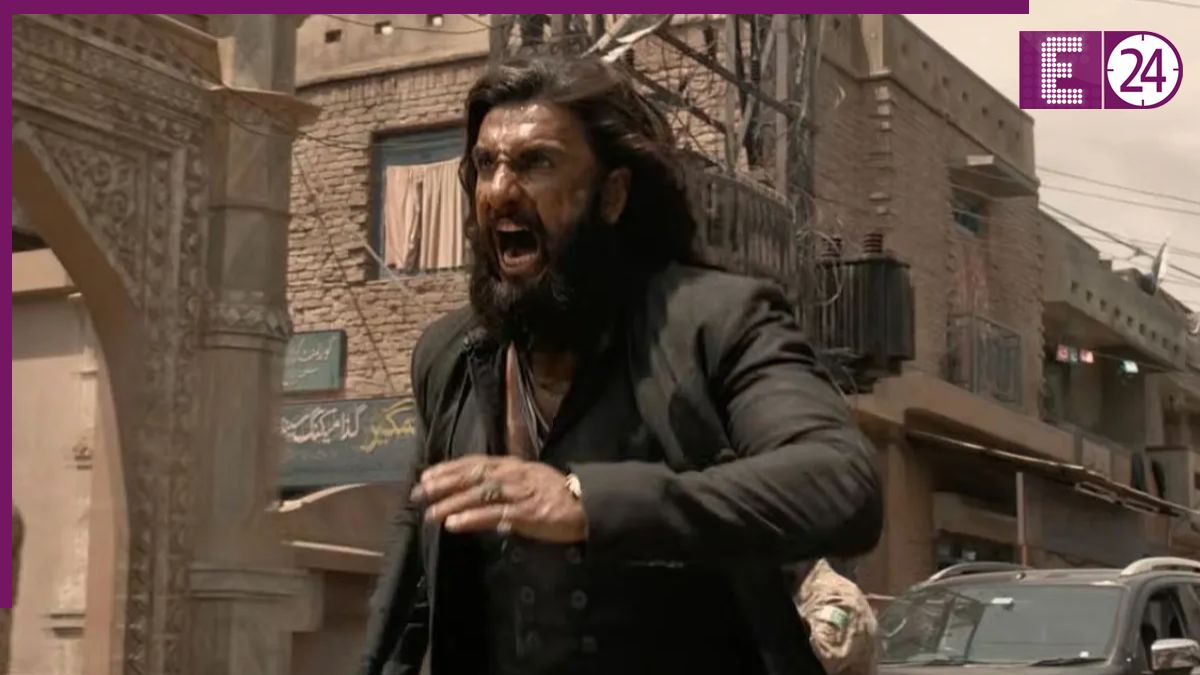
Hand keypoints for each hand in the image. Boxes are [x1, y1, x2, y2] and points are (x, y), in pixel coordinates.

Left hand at [412, 456, 586, 542]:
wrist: (587, 506)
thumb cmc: (556, 495)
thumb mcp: (528, 481)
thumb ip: (503, 485)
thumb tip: (476, 495)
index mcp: (512, 465)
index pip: (474, 463)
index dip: (449, 468)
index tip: (426, 475)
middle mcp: (513, 474)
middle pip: (472, 476)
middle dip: (443, 484)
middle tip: (419, 493)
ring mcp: (519, 493)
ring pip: (479, 495)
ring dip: (452, 504)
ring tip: (430, 514)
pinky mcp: (526, 513)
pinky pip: (494, 515)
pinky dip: (471, 519)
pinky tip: (454, 525)